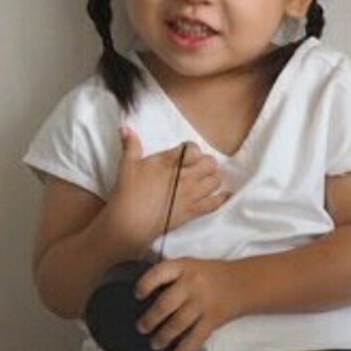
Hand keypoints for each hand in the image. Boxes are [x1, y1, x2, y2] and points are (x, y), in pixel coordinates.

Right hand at [108, 130, 225, 254]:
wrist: (131, 222)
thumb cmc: (128, 192)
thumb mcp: (127, 165)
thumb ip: (131, 145)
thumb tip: (126, 128)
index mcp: (169, 163)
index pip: (193, 149)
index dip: (193, 150)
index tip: (188, 154)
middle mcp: (184, 177)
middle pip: (209, 163)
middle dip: (207, 163)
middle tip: (201, 167)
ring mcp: (190, 194)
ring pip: (216, 181)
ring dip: (214, 178)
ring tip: (208, 179)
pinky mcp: (193, 211)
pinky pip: (215, 203)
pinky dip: (222, 199)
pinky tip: (224, 195)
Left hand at [134, 257, 230, 350]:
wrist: (244, 282)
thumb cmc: (209, 274)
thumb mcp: (189, 265)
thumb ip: (170, 275)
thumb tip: (144, 293)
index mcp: (183, 266)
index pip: (158, 274)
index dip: (145, 285)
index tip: (137, 296)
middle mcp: (192, 284)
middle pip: (165, 304)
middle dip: (150, 320)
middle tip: (141, 328)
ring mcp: (203, 303)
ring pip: (178, 324)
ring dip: (163, 337)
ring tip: (154, 344)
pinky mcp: (213, 319)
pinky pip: (196, 337)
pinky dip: (185, 349)